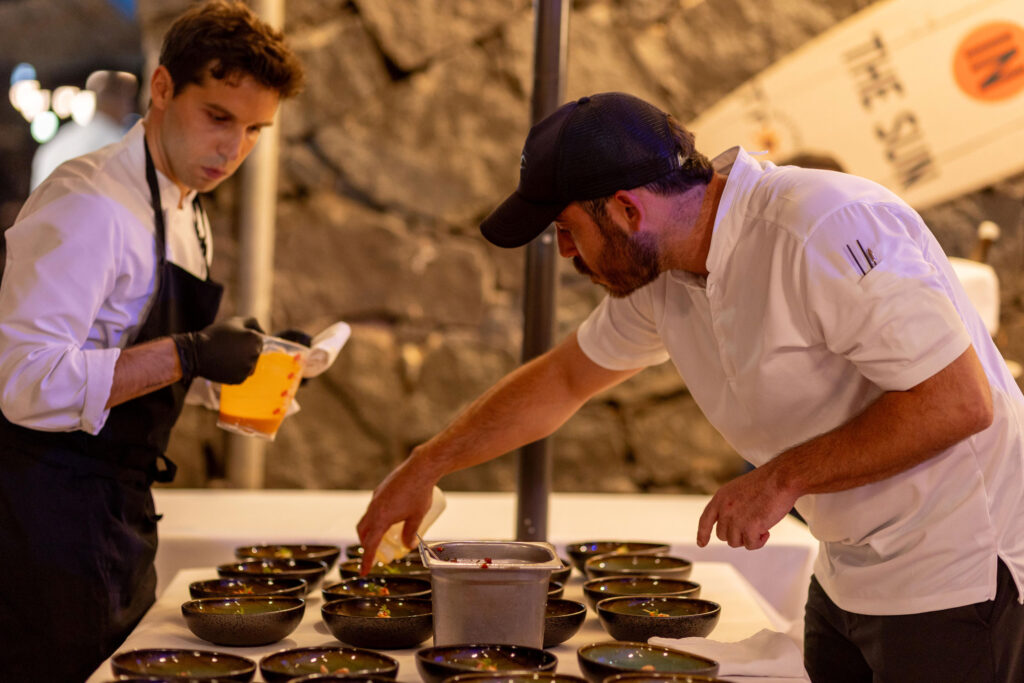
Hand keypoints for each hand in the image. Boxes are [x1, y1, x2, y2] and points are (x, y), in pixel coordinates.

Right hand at [172, 317, 263, 384]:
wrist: (196, 353)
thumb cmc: (216, 335)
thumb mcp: (234, 321)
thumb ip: (253, 323)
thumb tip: (264, 332)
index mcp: (256, 340)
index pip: (258, 340)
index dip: (244, 339)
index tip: (233, 339)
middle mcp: (255, 355)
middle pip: (254, 353)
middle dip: (243, 350)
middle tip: (227, 348)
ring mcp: (248, 368)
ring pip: (248, 365)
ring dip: (239, 361)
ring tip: (225, 356)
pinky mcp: (240, 379)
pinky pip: (240, 374)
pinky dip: (233, 371)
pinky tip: (223, 365)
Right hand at [356, 456, 436, 574]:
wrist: (420, 468)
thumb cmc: (420, 493)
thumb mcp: (417, 517)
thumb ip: (410, 533)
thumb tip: (408, 546)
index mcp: (381, 518)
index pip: (371, 544)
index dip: (367, 560)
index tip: (364, 571)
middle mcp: (374, 508)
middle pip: (363, 531)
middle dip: (366, 544)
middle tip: (373, 553)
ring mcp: (376, 497)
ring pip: (367, 518)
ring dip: (370, 530)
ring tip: (382, 536)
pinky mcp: (380, 490)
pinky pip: (373, 507)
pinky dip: (375, 517)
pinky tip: (389, 516)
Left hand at [696, 463, 798, 549]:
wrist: (781, 478)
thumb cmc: (766, 483)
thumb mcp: (739, 490)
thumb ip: (731, 506)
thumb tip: (732, 527)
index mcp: (720, 497)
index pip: (705, 519)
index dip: (702, 533)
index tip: (701, 543)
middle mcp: (724, 509)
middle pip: (723, 535)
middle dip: (737, 535)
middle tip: (753, 527)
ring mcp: (735, 519)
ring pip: (735, 542)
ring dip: (749, 538)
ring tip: (761, 527)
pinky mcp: (749, 528)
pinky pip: (751, 545)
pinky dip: (759, 542)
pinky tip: (767, 531)